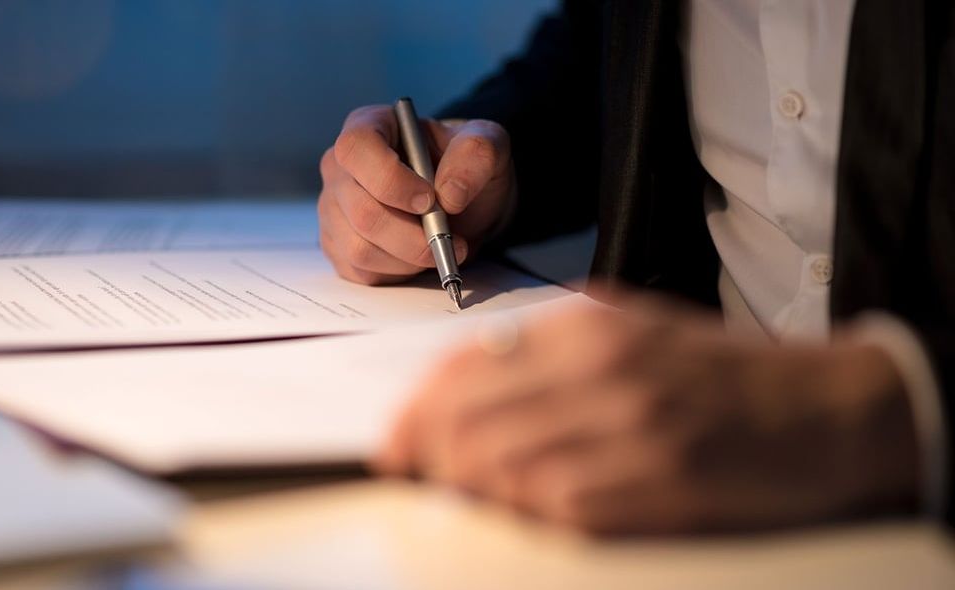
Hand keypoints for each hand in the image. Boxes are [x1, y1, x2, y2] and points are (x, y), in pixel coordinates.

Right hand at [318, 105, 516, 284]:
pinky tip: (417, 257)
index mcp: (369, 127)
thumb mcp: (487, 145)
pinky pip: (360, 270)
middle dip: (412, 236)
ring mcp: (334, 209)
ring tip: (439, 247)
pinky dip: (397, 272)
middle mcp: (341, 168)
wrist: (463, 203)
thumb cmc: (464, 167)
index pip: (356, 148)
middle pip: (361, 210)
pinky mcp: (339, 246)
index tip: (429, 200)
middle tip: (450, 238)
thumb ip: (477, 154)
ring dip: (409, 258)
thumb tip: (450, 194)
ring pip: (359, 248)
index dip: (390, 179)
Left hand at [376, 289, 920, 533]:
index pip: (460, 367)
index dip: (414, 414)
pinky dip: (524, 514)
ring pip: (495, 467)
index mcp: (585, 326)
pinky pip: (550, 507)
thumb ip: (545, 354)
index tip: (396, 444)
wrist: (819, 413)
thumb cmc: (718, 376)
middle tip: (421, 476)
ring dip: (471, 490)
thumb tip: (460, 390)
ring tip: (475, 496)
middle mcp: (597, 368)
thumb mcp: (627, 332)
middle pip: (464, 422)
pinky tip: (533, 510)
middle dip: (426, 458)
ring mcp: (623, 427)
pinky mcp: (648, 484)